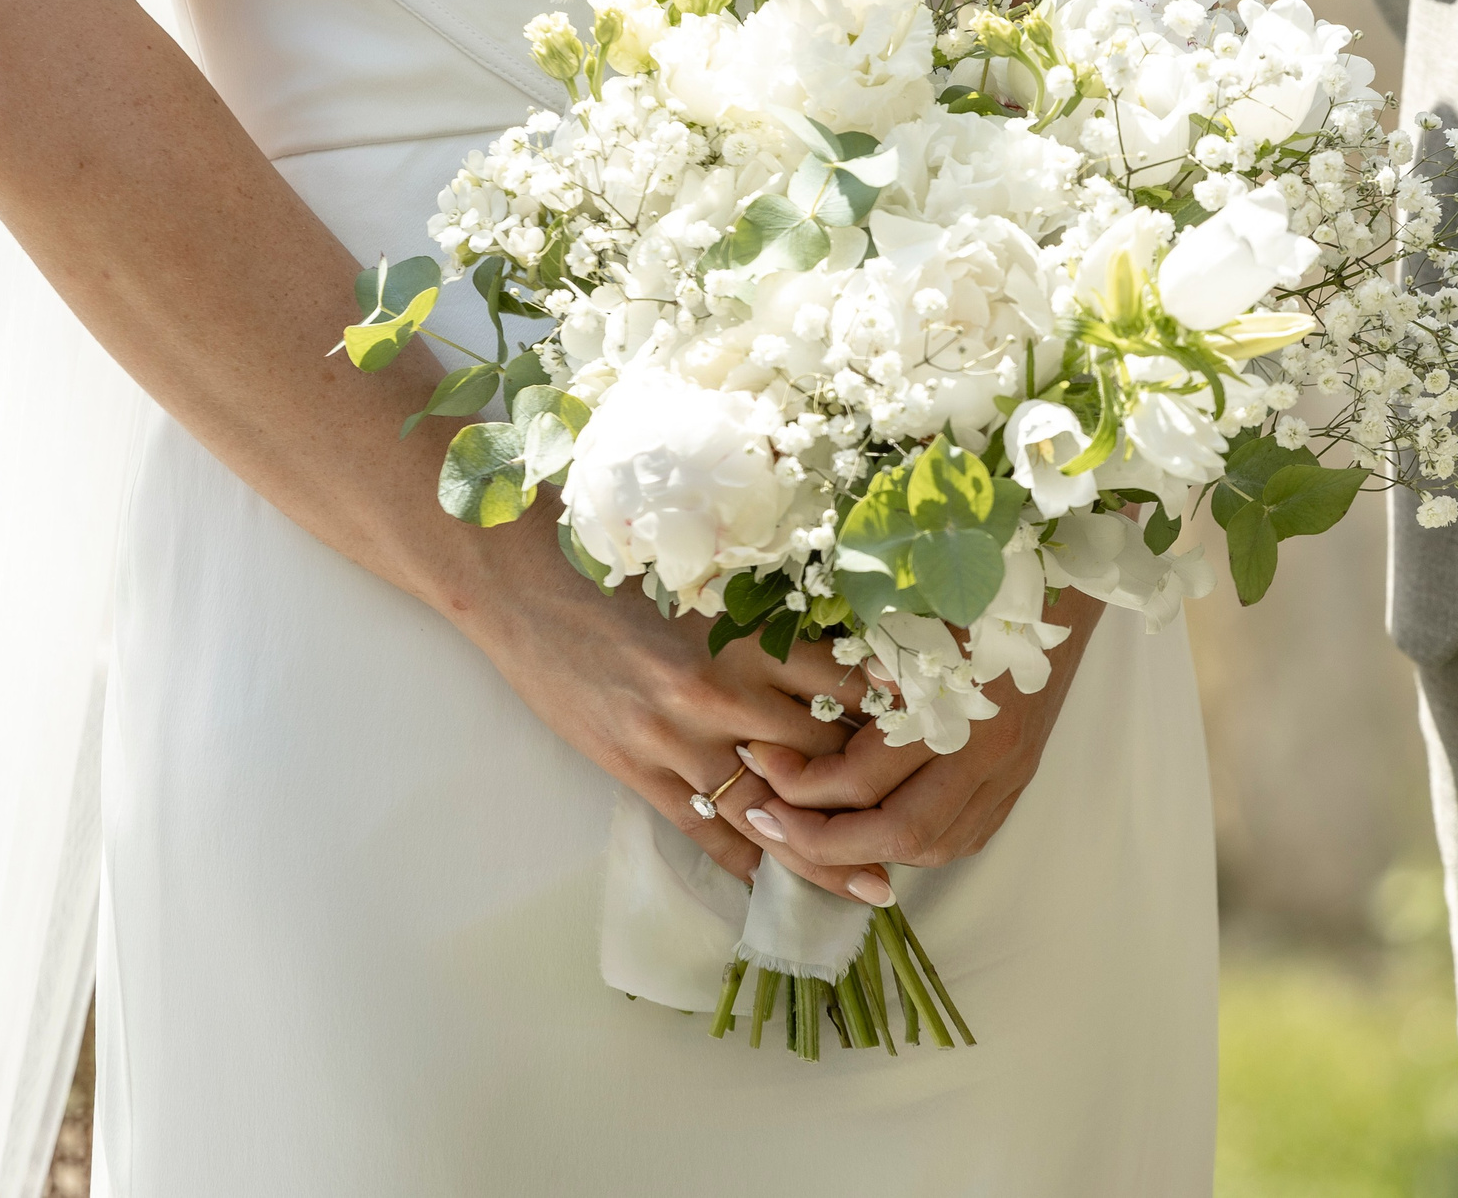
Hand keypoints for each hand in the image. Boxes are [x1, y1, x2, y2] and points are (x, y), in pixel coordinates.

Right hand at [459, 513, 890, 900]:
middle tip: (918, 823)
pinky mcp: (637, 770)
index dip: (895, 721)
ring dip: (824, 850)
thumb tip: (847, 657)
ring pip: (773, 810)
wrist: (524, 585)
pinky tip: (777, 883)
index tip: (933, 746)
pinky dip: (746, 860)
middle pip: (822, 756)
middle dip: (872, 793)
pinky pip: (707, 832)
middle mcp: (722, 692)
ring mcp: (677, 739)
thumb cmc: (620, 571)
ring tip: (870, 885)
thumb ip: (774, 624)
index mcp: (750, 634)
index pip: (848, 688)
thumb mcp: (712, 584)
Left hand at [737, 590, 1107, 875]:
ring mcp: (1012, 770)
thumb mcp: (909, 601)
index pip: (863, 777)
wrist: (1069, 575)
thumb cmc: (976, 572)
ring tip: (808, 829)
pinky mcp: (1019, 778)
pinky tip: (869, 828)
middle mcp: (990, 749)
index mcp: (957, 699)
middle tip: (766, 817)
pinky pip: (963, 837)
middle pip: (898, 832)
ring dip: (864, 852)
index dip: (799, 781)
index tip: (758, 757)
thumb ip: (856, 656)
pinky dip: (911, 846)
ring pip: (934, 846)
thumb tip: (784, 702)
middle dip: (821, 839)